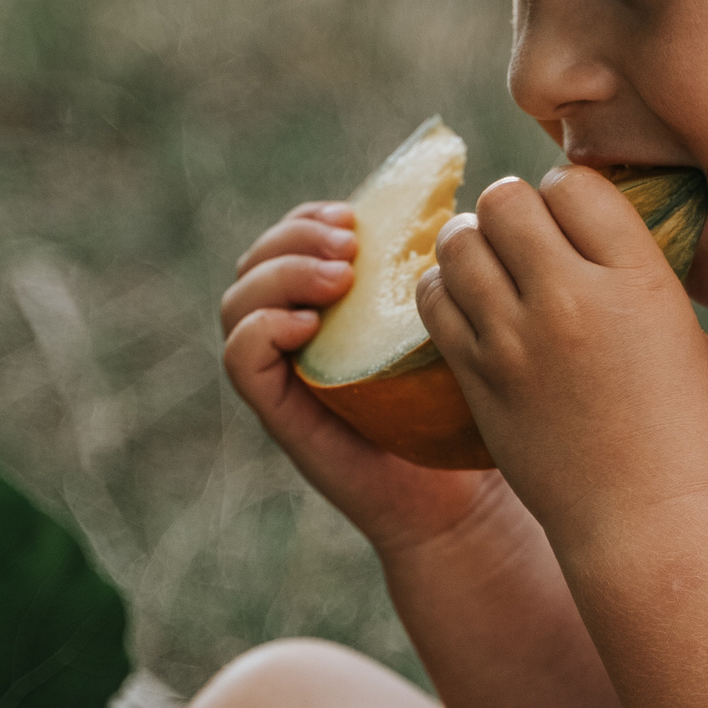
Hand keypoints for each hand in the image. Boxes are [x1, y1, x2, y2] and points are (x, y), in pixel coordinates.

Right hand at [219, 202, 502, 555]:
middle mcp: (297, 337)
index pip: (291, 240)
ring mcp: (284, 375)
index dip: (311, 218)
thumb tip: (465, 205)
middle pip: (257, 260)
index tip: (357, 217)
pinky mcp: (282, 416)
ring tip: (338, 278)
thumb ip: (440, 276)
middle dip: (295, 237)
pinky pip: (241, 361)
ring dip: (281, 275)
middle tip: (348, 245)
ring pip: (239, 302)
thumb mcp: (456, 327)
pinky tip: (309, 325)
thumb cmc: (468, 413)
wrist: (464, 503)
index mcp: (332, 307)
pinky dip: (262, 330)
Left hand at [416, 167, 707, 551]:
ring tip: (488, 265)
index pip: (575, 184)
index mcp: (636, 281)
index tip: (574, 219)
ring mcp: (516, 342)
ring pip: (457, 242)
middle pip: (506, 200)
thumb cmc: (682, 430)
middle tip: (523, 238)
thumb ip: (634, 272)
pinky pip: (433, 302)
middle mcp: (571, 300)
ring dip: (471, 243)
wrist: (647, 522)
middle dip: (513, 209)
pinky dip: (443, 290)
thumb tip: (590, 231)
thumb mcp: (682, 330)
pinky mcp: (478, 380)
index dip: (569, 194)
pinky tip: (467, 305)